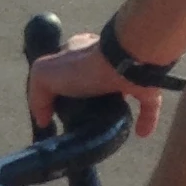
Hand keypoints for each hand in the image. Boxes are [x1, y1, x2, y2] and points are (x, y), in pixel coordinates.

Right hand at [26, 34, 164, 140]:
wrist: (125, 62)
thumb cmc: (84, 66)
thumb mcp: (44, 74)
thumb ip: (38, 95)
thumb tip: (44, 119)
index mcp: (78, 51)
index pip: (64, 67)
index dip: (57, 85)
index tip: (55, 108)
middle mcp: (103, 60)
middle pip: (91, 82)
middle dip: (87, 99)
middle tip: (80, 121)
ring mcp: (126, 72)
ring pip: (119, 93)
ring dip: (114, 110)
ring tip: (105, 129)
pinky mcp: (147, 85)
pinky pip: (147, 105)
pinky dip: (145, 119)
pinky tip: (140, 133)